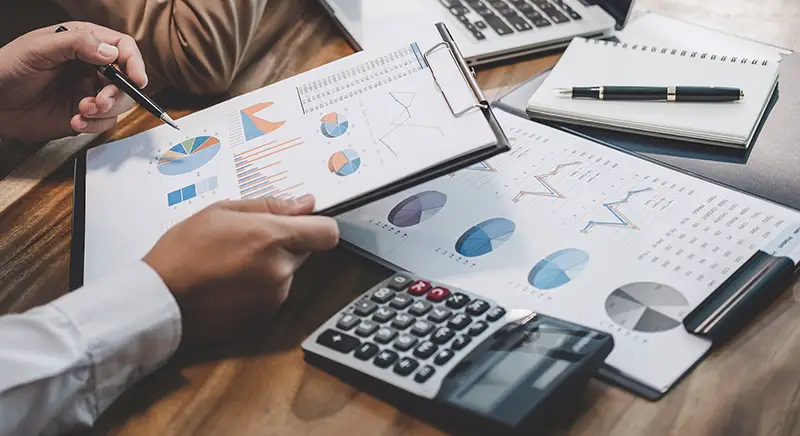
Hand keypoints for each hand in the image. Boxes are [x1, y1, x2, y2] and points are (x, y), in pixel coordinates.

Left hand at [0, 22, 147, 140]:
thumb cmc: (8, 69)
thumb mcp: (39, 49)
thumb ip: (76, 44)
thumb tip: (111, 52)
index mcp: (83, 43)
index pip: (122, 47)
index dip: (134, 62)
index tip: (136, 79)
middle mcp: (91, 67)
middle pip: (126, 79)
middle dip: (117, 94)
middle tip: (100, 102)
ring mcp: (89, 91)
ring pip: (120, 103)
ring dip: (105, 111)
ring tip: (82, 111)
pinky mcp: (85, 114)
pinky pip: (105, 122)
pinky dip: (94, 125)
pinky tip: (75, 122)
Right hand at [143, 195, 339, 346]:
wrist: (159, 301)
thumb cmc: (183, 252)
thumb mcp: (220, 211)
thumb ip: (269, 206)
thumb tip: (305, 204)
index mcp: (271, 238)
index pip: (327, 232)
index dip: (318, 225)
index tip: (304, 222)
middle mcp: (280, 269)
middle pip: (305, 251)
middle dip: (285, 243)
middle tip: (248, 239)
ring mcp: (274, 296)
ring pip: (288, 272)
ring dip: (270, 265)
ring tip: (232, 262)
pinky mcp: (265, 316)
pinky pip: (274, 293)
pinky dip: (259, 286)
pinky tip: (230, 282)